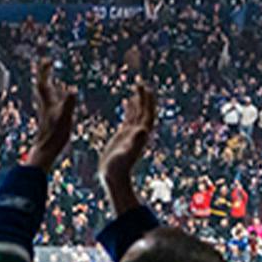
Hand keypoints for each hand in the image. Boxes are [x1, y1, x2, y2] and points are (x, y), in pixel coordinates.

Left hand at [23, 63, 77, 169]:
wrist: (45, 151)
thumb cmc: (54, 136)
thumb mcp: (65, 118)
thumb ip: (69, 104)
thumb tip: (73, 90)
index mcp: (47, 102)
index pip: (43, 82)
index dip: (44, 70)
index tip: (47, 60)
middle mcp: (44, 104)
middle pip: (42, 85)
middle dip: (44, 73)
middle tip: (47, 63)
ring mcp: (46, 111)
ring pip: (45, 93)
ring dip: (48, 82)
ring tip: (50, 75)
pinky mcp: (48, 118)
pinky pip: (50, 101)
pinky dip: (53, 93)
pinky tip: (58, 97)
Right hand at [99, 82, 157, 211]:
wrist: (113, 177)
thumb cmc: (118, 167)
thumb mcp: (126, 153)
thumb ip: (135, 143)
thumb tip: (143, 130)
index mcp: (141, 134)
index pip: (147, 114)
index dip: (147, 101)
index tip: (145, 88)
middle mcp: (139, 132)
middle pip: (144, 111)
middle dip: (144, 98)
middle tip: (141, 84)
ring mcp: (131, 133)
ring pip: (137, 113)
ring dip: (139, 101)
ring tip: (137, 89)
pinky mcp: (123, 136)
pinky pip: (129, 118)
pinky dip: (130, 109)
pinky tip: (128, 102)